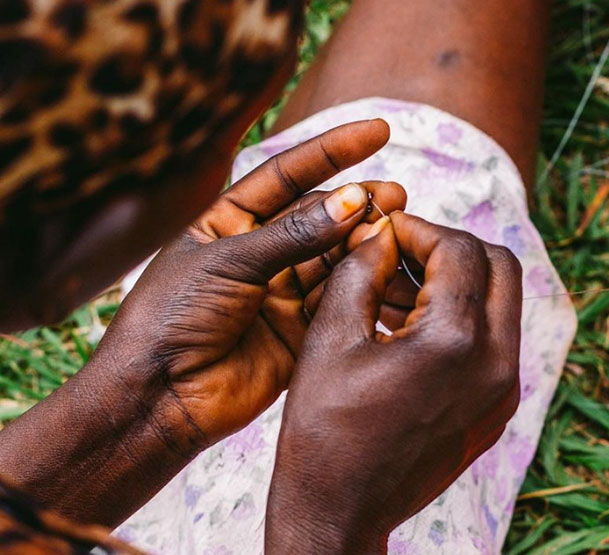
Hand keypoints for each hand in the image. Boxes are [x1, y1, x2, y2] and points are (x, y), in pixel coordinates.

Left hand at [0, 119, 405, 526]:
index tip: (378, 132)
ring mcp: (282, 292)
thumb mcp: (228, 261)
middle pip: (319, 217)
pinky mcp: (300, 331)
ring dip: (365, 242)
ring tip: (396, 229)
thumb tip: (353, 200)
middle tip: (397, 196)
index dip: (332, 151)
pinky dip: (362, 284)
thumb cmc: (171, 318)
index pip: (288, 176)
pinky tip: (384, 269)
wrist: (157, 398)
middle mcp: (260, 254)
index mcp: (229, 223)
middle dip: (358, 203)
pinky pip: (338, 299)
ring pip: (334, 257)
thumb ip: (293, 234)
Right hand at [265, 213, 522, 553]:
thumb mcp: (331, 337)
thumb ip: (361, 270)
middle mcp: (496, 366)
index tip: (387, 230)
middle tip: (403, 253)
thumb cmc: (323, 430)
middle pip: (500, 266)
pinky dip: (463, 319)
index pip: (460, 250)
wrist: (341, 512)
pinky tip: (412, 327)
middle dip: (451, 248)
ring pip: (502, 303)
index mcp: (455, 344)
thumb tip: (384, 232)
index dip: (420, 228)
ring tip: (400, 291)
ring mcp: (503, 392)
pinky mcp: (497, 409)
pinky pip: (495, 341)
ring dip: (459, 282)